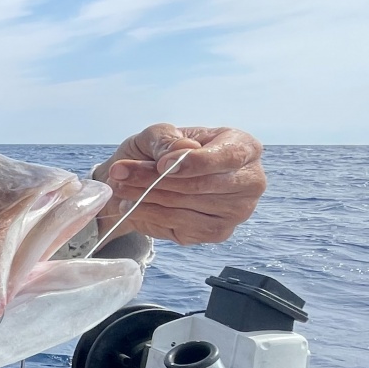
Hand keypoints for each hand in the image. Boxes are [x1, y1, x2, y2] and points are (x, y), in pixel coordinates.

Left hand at [95, 124, 265, 245]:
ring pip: (187, 205)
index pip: (228, 157)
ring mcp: (237, 211)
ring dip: (145, 196)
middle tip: (119, 173)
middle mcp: (250, 182)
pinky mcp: (217, 232)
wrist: (149, 178)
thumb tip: (180, 153)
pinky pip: (180, 225)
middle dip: (155, 179)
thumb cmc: (163, 150)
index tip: (161, 164)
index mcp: (244, 148)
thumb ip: (167, 139)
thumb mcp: (159, 134)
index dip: (194, 162)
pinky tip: (131, 204)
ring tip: (118, 186)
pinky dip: (150, 214)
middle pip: (203, 185)